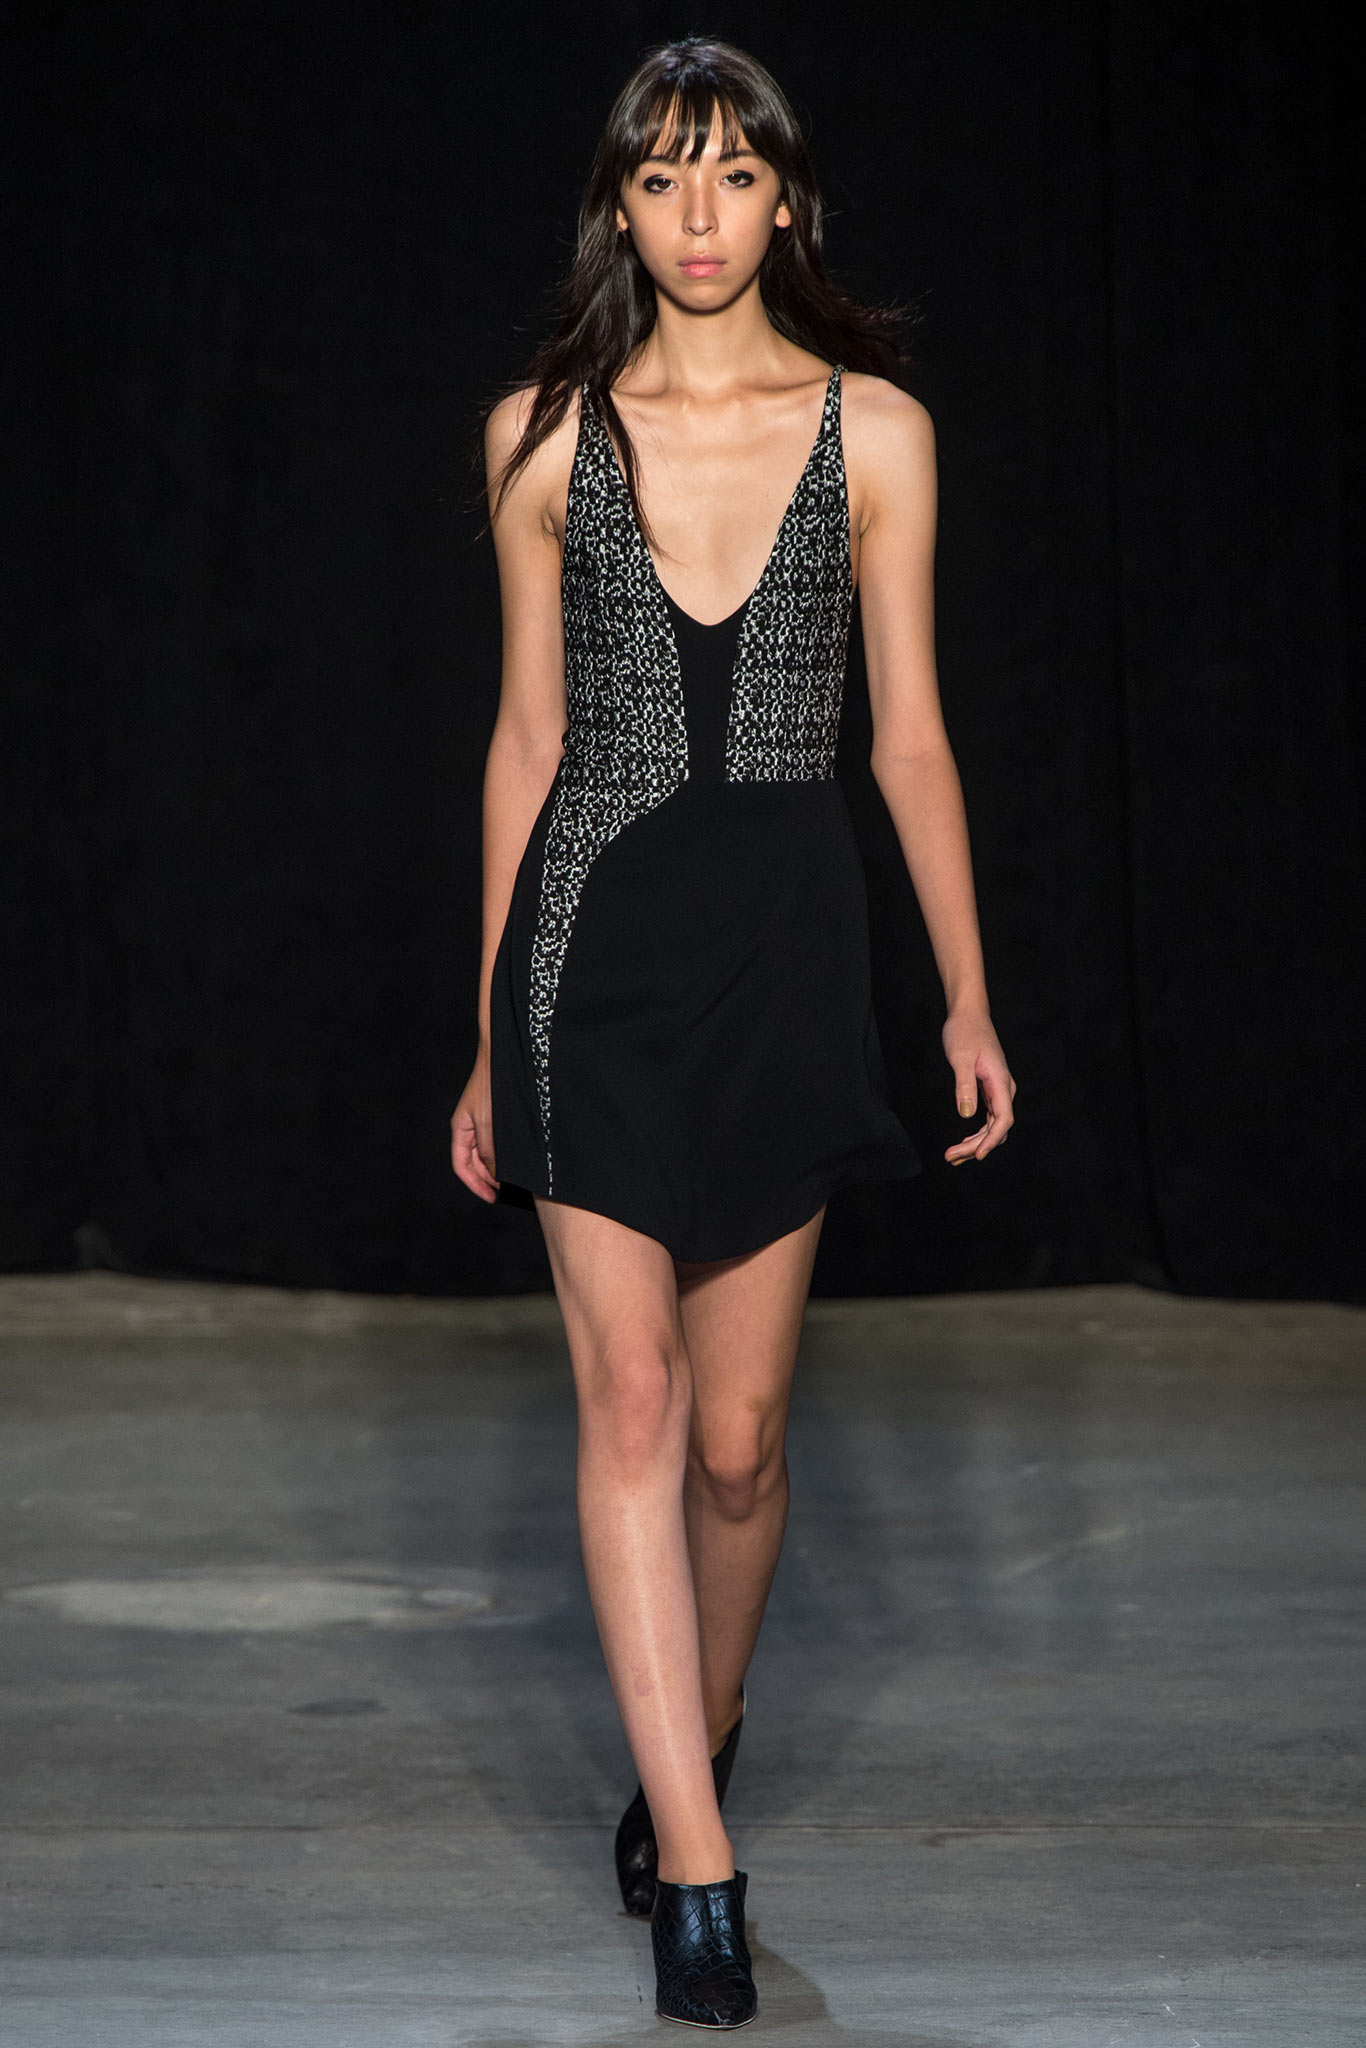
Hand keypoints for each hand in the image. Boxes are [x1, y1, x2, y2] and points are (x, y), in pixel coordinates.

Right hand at [451, 1058, 499, 1200]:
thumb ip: (490, 1151)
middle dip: (486, 1179)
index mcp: (460, 1129)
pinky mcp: (494, 1115)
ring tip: (510, 1179)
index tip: (491, 1197)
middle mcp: (468, 1127)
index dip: (474, 1185)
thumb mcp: (490, 1124)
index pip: (461, 1166)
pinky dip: (502, 1154)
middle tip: (503, 1192)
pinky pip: (494, 1142)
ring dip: (495, 1168)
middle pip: (473, 1162)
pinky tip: (513, 1159)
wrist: (503, 1055)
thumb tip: (495, 1173)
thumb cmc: (492, 1084)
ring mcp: (481, 1121)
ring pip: (484, 1153)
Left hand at [942, 1008, 1015, 1164]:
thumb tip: (966, 1114)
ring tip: (953, 1157)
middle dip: (976, 1146)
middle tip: (951, 1158)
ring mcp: (998, 1090)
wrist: (969, 1014)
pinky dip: (977, 1133)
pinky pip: (988, 1118)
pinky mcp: (990, 1090)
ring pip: (993, 1126)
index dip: (992, 1140)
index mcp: (1000, 1081)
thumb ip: (964, 1085)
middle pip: (997, 1128)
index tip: (978, 1155)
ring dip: (975, 1143)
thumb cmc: (965, 1032)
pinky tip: (964, 1142)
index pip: (1003, 1119)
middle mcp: (1003, 1089)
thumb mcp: (961, 1058)